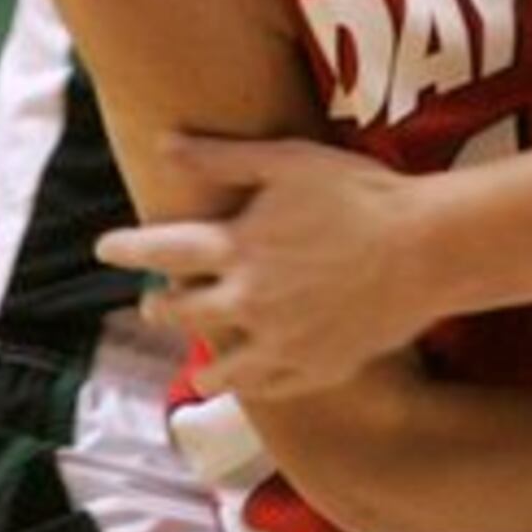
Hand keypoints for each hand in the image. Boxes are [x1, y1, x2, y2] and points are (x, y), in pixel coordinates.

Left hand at [96, 134, 427, 396]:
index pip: (162, 250)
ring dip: (201, 358)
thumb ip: (224, 156)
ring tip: (197, 360)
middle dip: (162, 305)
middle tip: (155, 303)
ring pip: (220, 365)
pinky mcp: (315, 368)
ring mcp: (280, 343)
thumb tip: (164, 144)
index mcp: (238, 249)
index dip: (128, 247)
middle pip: (183, 312)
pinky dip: (250, 383)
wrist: (426, 249)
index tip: (105, 248)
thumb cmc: (361, 194)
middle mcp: (248, 302)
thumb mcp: (290, 161)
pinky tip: (249, 378)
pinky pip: (268, 388)